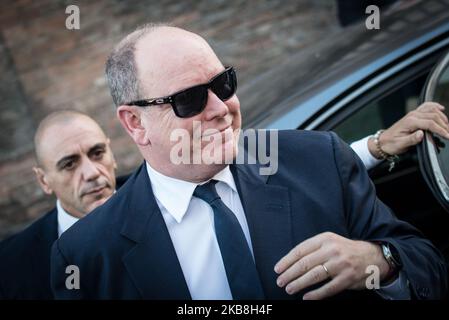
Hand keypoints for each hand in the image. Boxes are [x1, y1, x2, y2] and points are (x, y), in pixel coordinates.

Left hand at [274, 232, 390, 299]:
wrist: (372, 255)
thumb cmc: (344, 250)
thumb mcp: (329, 241)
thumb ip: (312, 248)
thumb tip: (290, 262)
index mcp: (324, 239)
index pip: (300, 250)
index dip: (287, 261)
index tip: (277, 269)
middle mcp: (332, 250)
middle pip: (305, 263)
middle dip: (289, 274)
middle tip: (280, 281)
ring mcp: (341, 264)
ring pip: (314, 276)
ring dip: (299, 284)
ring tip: (289, 288)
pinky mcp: (348, 278)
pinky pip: (328, 288)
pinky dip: (316, 294)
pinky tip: (306, 297)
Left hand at [368, 102, 448, 158]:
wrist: (383, 142)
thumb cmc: (391, 144)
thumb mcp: (401, 145)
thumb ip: (411, 140)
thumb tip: (421, 134)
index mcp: (410, 122)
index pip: (430, 123)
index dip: (441, 130)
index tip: (448, 136)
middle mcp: (412, 115)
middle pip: (434, 116)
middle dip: (444, 125)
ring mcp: (413, 114)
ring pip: (432, 110)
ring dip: (442, 117)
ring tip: (447, 127)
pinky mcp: (414, 115)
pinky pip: (426, 106)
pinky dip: (435, 106)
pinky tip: (441, 108)